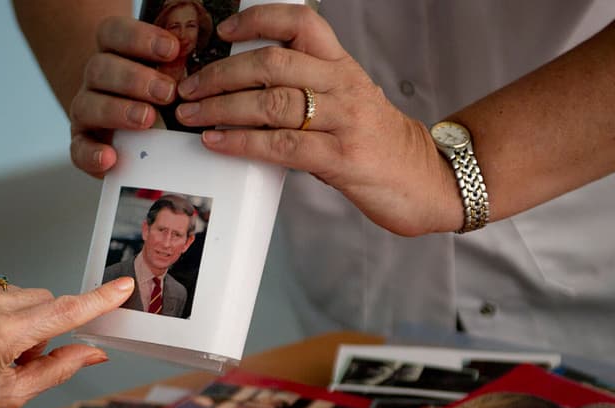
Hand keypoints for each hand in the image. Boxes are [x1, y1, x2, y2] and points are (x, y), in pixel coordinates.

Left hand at [0, 272, 133, 407]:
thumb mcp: (7, 397)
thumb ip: (56, 370)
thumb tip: (93, 353)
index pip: (62, 313)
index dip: (97, 301)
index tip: (121, 288)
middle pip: (43, 299)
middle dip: (44, 326)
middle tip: (17, 358)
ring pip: (19, 293)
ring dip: (16, 317)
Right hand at [68, 16, 183, 176]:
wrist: (125, 124)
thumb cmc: (154, 94)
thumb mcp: (165, 73)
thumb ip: (176, 68)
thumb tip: (202, 68)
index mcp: (113, 52)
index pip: (114, 33)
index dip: (140, 38)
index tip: (172, 49)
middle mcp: (95, 78)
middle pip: (101, 67)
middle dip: (135, 79)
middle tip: (167, 93)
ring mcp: (86, 110)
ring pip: (88, 104)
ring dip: (118, 111)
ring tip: (147, 119)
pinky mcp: (82, 143)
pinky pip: (78, 148)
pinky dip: (92, 154)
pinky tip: (110, 158)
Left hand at [173, 4, 461, 235]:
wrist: (426, 181)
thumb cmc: (379, 145)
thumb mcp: (347, 104)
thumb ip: (306, 92)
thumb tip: (245, 94)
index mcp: (342, 66)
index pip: (301, 23)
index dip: (258, 20)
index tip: (223, 31)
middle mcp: (343, 85)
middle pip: (272, 63)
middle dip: (220, 73)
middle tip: (187, 87)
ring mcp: (344, 121)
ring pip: (271, 103)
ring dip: (221, 108)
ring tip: (190, 115)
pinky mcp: (341, 158)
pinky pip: (282, 145)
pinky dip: (242, 143)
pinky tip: (217, 143)